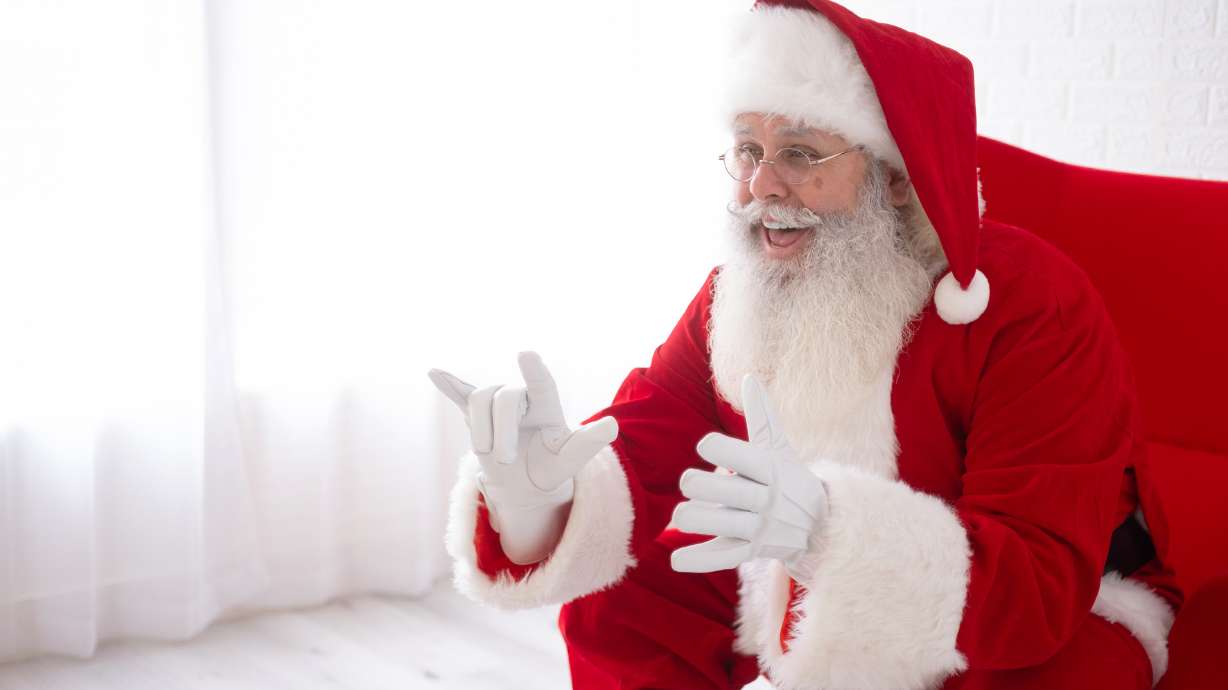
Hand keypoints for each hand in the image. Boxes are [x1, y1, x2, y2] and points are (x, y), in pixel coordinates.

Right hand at [428, 351, 618, 563]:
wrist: (527, 483)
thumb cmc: (552, 467)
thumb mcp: (572, 460)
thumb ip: (589, 442)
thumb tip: (612, 426)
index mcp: (547, 405)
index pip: (541, 384)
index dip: (534, 370)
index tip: (526, 354)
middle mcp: (521, 398)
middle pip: (505, 398)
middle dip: (502, 432)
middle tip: (506, 460)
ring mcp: (497, 404)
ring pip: (479, 400)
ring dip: (481, 429)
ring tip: (487, 453)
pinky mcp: (476, 414)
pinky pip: (460, 394)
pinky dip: (447, 384)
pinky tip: (433, 372)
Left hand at [670, 375, 827, 577]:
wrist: (821, 524)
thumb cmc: (789, 476)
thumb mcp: (780, 446)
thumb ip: (762, 414)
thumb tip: (749, 376)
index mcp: (771, 468)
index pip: (742, 455)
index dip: (719, 448)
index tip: (705, 445)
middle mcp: (767, 498)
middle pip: (729, 492)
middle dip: (702, 486)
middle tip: (689, 483)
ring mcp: (761, 528)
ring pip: (724, 525)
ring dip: (697, 519)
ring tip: (681, 515)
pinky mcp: (752, 552)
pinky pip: (724, 557)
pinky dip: (699, 560)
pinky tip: (676, 559)